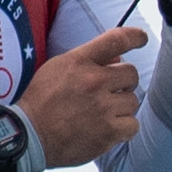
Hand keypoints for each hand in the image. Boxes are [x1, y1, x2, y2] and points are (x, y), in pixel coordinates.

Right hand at [17, 26, 148, 168]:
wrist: (29, 135)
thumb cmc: (41, 101)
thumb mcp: (58, 68)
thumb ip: (88, 60)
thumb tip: (118, 59)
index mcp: (80, 61)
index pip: (116, 40)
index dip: (135, 37)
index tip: (142, 39)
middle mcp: (94, 81)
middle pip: (131, 74)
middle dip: (123, 83)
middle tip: (108, 93)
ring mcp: (103, 107)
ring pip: (133, 101)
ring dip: (121, 107)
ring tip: (101, 114)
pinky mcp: (109, 131)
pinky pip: (133, 125)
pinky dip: (123, 128)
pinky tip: (107, 128)